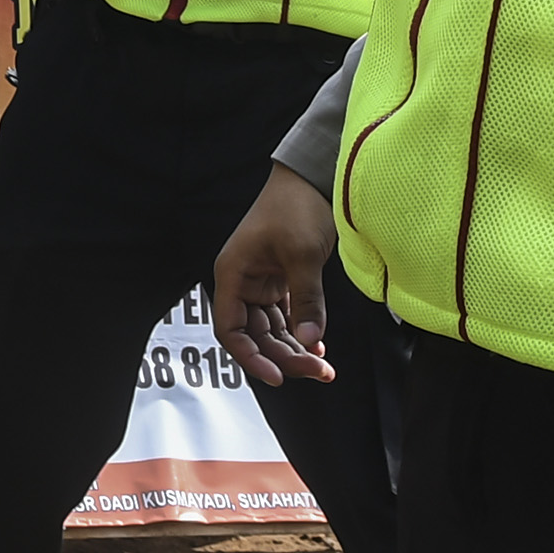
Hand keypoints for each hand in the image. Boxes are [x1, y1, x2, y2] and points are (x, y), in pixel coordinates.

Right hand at [212, 163, 339, 386]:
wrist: (312, 176)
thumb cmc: (296, 205)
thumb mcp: (302, 254)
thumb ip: (306, 300)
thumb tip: (310, 340)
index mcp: (233, 274)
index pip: (230, 330)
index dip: (251, 357)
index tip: (277, 376)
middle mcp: (242, 282)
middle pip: (255, 336)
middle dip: (284, 357)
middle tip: (317, 370)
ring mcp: (262, 283)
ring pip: (273, 330)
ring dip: (295, 349)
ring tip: (323, 366)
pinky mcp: (281, 280)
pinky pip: (287, 317)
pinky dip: (302, 333)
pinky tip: (319, 346)